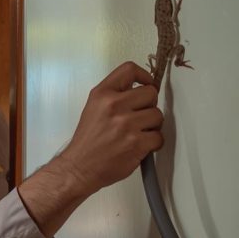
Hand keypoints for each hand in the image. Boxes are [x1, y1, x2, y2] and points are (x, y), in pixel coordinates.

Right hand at [58, 61, 162, 195]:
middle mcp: (114, 106)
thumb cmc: (87, 141)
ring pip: (158, 115)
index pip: (129, 69)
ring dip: (152, 126)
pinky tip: (140, 146)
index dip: (144, 76)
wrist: (79, 167)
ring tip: (138, 133)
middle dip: (149, 105)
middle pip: (150, 93)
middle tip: (140, 116)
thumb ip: (114, 96)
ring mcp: (126, 125)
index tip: (147, 85)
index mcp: (102, 94)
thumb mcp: (93, 108)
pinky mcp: (136, 143)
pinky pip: (159, 137)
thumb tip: (141, 90)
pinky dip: (153, 143)